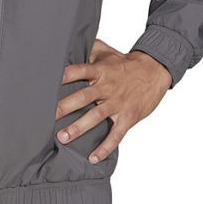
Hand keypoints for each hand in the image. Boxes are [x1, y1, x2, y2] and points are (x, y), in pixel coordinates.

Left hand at [55, 38, 172, 162]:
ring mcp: (117, 103)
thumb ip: (87, 50)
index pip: (79, 71)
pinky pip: (116, 135)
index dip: (65, 75)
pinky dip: (105, 147)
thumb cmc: (126, 63)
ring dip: (79, 128)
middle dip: (65, 107)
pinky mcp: (128, 117)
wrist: (155, 71)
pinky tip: (93, 158)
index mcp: (100, 71)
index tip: (48, 82)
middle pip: (83, 97)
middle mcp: (107, 87)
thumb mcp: (107, 52)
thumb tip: (67, 45)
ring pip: (96, 117)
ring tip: (63, 137)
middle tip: (47, 116)